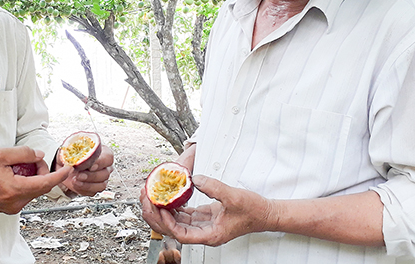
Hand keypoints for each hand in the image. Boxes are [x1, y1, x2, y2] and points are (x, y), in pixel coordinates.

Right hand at [0, 146, 71, 214]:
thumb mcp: (0, 154)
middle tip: (33, 160)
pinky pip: (27, 194)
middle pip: (42, 186)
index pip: (45, 183)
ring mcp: (15, 207)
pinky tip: (16, 176)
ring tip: (19, 167)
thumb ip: (23, 153)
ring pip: (35, 190)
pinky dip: (27, 184)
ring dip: (34, 178)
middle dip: (42, 171)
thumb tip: (39, 155)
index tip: (68, 168)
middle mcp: (17, 201)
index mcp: (16, 189)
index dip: (59, 175)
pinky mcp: (12, 208)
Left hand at [55, 144, 113, 196]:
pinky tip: (76, 184)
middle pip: (105, 173)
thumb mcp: (71, 151)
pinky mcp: (96, 188)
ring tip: (75, 181)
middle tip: (79, 175)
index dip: (100, 162)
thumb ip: (73, 153)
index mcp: (103, 153)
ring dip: (87, 185)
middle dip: (91, 176)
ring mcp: (102, 178)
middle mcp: (105, 166)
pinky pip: (93, 192)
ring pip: (101, 185)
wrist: (65, 167)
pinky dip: (83, 189)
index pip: (108, 157)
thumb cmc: (71, 156)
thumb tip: (73, 158)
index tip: (90, 166)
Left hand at [141, 175, 276, 246]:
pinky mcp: (205, 218)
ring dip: (163, 210)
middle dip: (158, 215)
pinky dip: (174, 206)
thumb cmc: (253, 211)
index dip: (167, 222)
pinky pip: (184, 214)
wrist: (266, 213)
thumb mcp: (233, 197)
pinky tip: (168, 195)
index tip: (160, 207)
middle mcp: (203, 233)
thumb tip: (194, 179)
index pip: (181, 234)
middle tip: (148, 198)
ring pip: (176, 221)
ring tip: (153, 195)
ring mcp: (203, 226)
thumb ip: (213, 187)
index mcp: (210, 235)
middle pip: (173, 228)